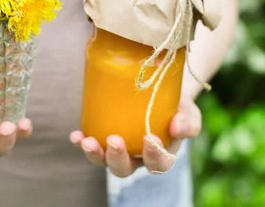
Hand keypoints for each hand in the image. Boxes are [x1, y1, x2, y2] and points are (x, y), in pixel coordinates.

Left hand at [69, 94, 200, 175]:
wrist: (158, 93)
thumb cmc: (176, 108)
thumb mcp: (188, 112)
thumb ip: (188, 122)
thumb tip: (178, 127)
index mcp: (159, 156)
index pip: (158, 164)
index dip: (153, 156)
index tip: (150, 138)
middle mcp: (136, 158)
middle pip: (124, 169)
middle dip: (117, 158)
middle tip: (114, 141)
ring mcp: (117, 151)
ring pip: (104, 161)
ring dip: (94, 154)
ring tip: (87, 142)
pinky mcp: (102, 139)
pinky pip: (89, 145)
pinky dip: (81, 142)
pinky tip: (76, 135)